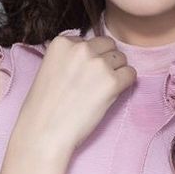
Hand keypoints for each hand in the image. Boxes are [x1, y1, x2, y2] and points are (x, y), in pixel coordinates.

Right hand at [17, 34, 136, 152]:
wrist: (43, 132)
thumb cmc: (43, 107)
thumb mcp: (50, 69)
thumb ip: (70, 57)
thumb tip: (95, 56)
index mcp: (62, 42)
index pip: (89, 40)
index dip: (89, 58)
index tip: (81, 75)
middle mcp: (81, 48)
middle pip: (108, 45)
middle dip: (106, 60)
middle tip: (96, 82)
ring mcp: (98, 64)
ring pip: (122, 59)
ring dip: (116, 72)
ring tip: (101, 90)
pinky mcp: (112, 82)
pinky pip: (131, 74)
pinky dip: (125, 84)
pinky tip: (111, 96)